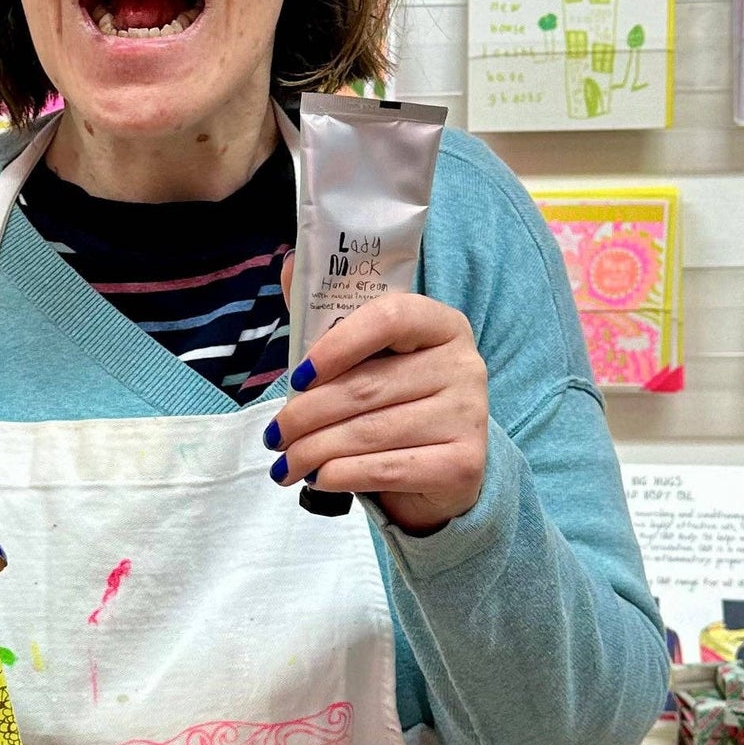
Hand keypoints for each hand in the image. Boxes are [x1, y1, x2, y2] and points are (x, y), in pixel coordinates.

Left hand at [267, 257, 487, 533]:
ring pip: (369, 433)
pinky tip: (319, 478)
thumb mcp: (368, 354)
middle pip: (366, 387)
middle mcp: (464, 365)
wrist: (444, 465)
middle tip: (274, 434)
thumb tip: (288, 266)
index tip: (297, 375)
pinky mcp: (463, 464)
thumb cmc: (395, 400)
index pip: (389, 317)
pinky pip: (386, 469)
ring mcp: (469, 416)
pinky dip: (341, 475)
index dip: (338, 344)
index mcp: (440, 324)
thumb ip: (329, 313)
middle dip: (305, 415)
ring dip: (313, 451)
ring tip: (285, 461)